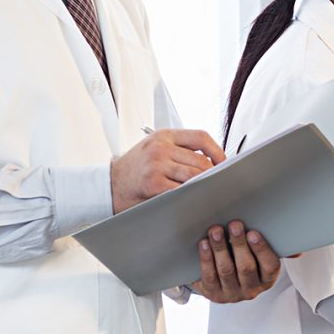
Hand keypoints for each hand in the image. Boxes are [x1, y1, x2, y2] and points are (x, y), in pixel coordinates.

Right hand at [110, 129, 225, 212]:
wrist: (109, 185)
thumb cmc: (135, 168)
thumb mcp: (154, 147)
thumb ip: (179, 148)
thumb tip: (211, 159)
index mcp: (164, 135)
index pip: (200, 137)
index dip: (217, 150)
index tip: (223, 162)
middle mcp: (160, 148)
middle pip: (200, 159)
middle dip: (213, 173)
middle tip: (219, 181)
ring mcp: (156, 165)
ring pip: (194, 175)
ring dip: (204, 185)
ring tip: (208, 190)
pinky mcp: (153, 184)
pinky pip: (182, 190)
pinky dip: (191, 194)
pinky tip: (194, 197)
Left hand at [193, 220, 281, 302]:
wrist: (221, 281)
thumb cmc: (245, 262)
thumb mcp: (262, 259)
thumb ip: (277, 251)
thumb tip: (298, 252)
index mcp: (267, 279)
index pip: (269, 266)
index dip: (262, 249)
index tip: (253, 233)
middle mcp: (251, 289)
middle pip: (246, 268)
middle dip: (239, 244)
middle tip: (234, 225)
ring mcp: (231, 293)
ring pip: (226, 271)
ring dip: (220, 249)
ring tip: (216, 231)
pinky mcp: (212, 293)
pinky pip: (208, 276)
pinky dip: (206, 259)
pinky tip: (204, 244)